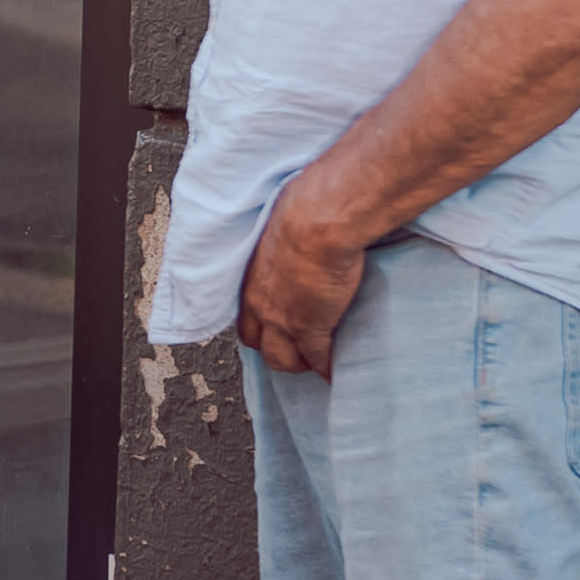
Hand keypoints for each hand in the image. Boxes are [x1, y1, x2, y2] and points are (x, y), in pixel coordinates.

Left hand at [236, 190, 369, 377]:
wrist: (318, 220)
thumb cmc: (304, 208)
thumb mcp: (281, 225)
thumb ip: (284, 239)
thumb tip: (298, 232)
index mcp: (250, 276)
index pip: (245, 311)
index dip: (259, 323)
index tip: (272, 325)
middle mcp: (259, 302)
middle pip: (257, 342)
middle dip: (273, 349)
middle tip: (290, 350)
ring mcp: (283, 319)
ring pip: (282, 358)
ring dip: (297, 363)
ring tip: (312, 363)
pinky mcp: (310, 328)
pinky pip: (317, 359)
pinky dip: (326, 368)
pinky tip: (334, 371)